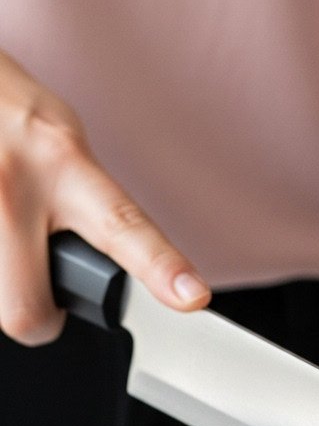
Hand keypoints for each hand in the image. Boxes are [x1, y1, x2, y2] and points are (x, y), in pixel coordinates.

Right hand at [0, 51, 210, 344]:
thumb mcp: (63, 145)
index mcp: (62, 160)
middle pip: (27, 310)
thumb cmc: (7, 110)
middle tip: (43, 294)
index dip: (160, 266)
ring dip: (3, 286)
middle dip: (38, 316)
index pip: (121, 225)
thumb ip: (89, 201)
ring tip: (5, 245)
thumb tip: (114, 263)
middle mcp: (11, 182)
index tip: (192, 296)